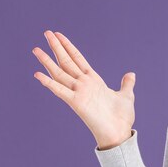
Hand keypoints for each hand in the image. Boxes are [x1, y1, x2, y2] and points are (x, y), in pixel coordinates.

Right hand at [32, 30, 135, 149]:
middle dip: (57, 47)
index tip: (59, 35)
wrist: (119, 133)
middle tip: (46, 33)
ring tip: (36, 49)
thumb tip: (131, 74)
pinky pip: (60, 91)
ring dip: (48, 61)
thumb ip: (126, 84)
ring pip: (60, 73)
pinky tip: (38, 75)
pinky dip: (49, 83)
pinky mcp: (76, 103)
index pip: (78, 60)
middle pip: (67, 62)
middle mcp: (84, 85)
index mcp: (94, 81)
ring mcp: (79, 93)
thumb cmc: (121, 117)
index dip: (69, 47)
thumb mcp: (126, 95)